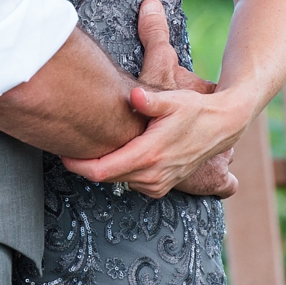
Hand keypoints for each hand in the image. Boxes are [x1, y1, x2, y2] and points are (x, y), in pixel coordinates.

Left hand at [61, 0, 248, 198]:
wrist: (222, 126)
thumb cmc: (195, 110)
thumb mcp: (174, 100)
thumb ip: (151, 101)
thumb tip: (133, 96)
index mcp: (149, 156)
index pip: (102, 171)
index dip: (78, 165)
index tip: (63, 154)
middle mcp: (152, 176)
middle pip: (104, 178)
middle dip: (86, 165)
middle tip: (71, 145)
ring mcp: (158, 185)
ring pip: (117, 181)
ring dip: (104, 168)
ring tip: (93, 148)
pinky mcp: (161, 188)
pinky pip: (131, 183)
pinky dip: (121, 172)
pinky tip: (119, 155)